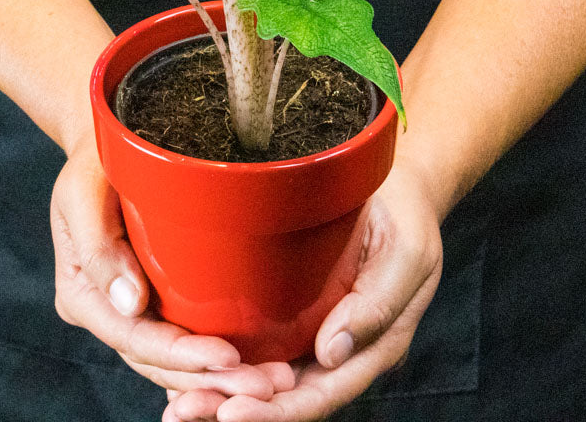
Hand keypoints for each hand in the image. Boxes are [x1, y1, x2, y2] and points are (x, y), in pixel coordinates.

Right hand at [51, 129, 294, 401]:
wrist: (105, 143)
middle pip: (159, 361)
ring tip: (271, 383)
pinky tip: (253, 369)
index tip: (229, 358)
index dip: (181, 356)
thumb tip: (131, 304)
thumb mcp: (82, 193)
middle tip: (267, 386)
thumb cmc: (93, 164)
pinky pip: (184, 336)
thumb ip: (100, 247)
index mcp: (83, 294)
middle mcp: (108, 310)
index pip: (135, 338)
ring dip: (220, 378)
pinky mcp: (157, 298)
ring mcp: (131, 309)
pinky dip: (214, 360)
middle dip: (211, 380)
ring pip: (174, 361)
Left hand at [162, 160, 443, 421]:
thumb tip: (331, 353)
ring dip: (223, 392)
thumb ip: (376, 304)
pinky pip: (261, 346)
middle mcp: (340, 350)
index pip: (321, 393)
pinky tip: (191, 367)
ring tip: (179, 404)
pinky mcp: (296, 309)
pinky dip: (227, 362)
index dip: (277, 411)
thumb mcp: (406, 254)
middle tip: (186, 411)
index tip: (232, 411)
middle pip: (286, 396)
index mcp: (373, 346)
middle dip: (235, 409)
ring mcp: (316, 331)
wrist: (398, 186)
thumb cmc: (406, 217)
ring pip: (268, 378)